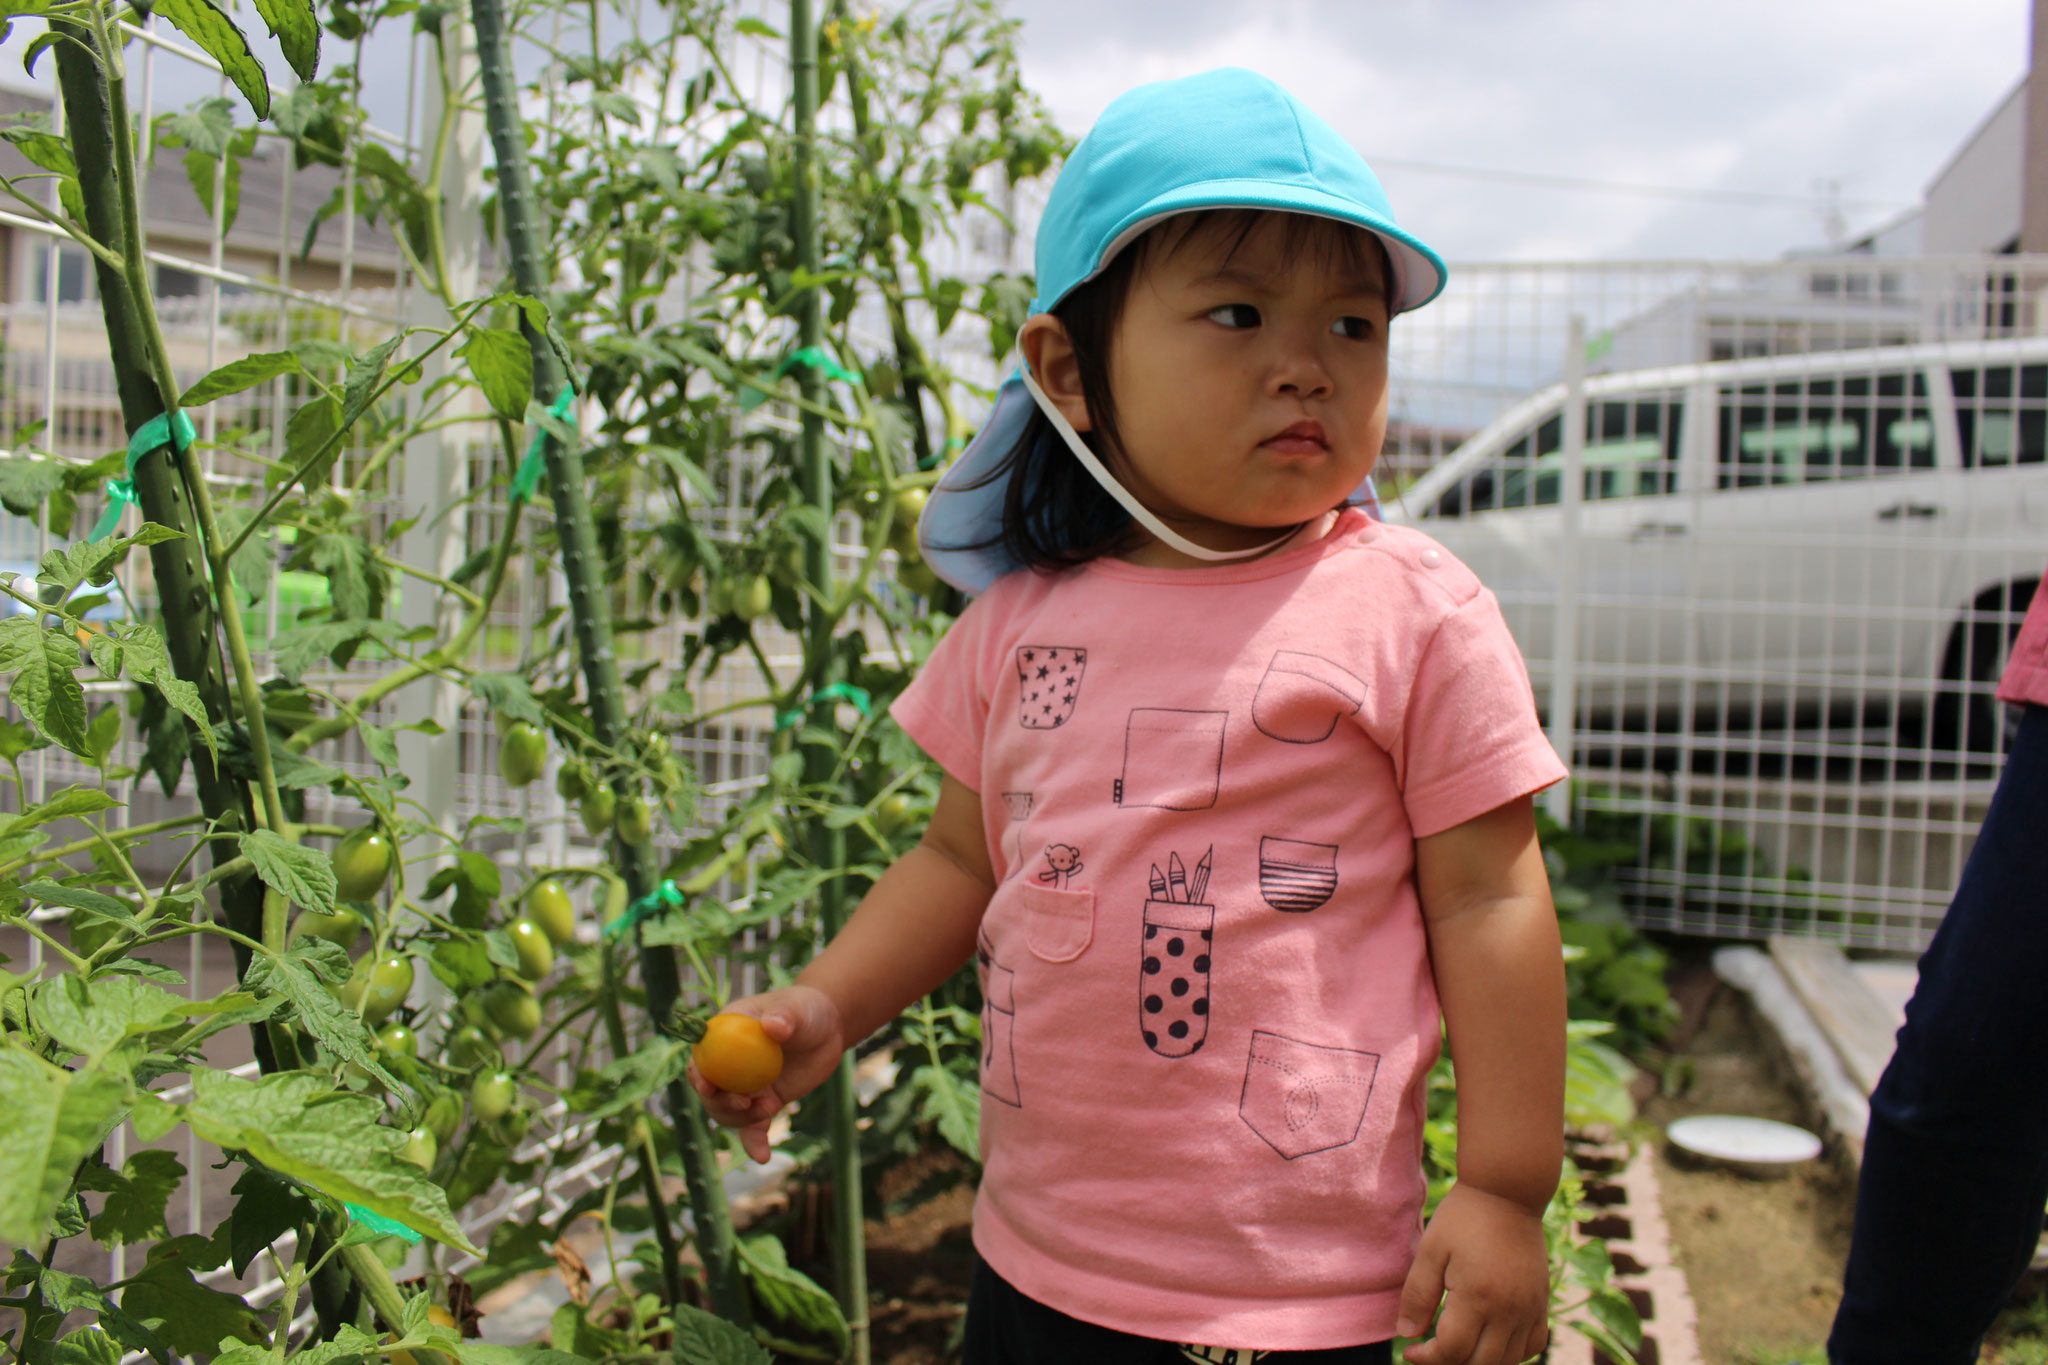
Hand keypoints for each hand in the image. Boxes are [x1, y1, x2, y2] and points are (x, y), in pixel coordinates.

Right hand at [685, 985, 844, 1164]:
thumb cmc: (806, 1010)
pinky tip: (762, 1157)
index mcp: (724, 1035)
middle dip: (719, 1103)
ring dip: (740, 1119)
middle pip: (709, 1091)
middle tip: (746, 1102)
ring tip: (769, 1109)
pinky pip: (753, 1129)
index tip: (709, 1087)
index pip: (701, 1056)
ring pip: (727, 1113)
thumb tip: (772, 1026)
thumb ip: (784, 1015)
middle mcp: (727, 1064)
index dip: (698, 1073)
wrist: (826, 1031)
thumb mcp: (797, 1009)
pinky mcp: (762, 1103)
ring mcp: (743, 1086)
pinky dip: (755, 1144)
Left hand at [1396, 1182, 1550, 1364]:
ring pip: (1508, 1361)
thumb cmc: (1463, 1217)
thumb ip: (1417, 1295)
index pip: (1452, 1352)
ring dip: (1479, 1361)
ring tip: (1457, 1345)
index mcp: (1478, 1296)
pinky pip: (1534, 1344)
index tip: (1410, 1349)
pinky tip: (1490, 1340)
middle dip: (1450, 1363)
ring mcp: (1531, 1307)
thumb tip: (1407, 1335)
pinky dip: (1512, 1353)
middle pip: (1480, 1363)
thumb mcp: (1431, 1250)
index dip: (1427, 1358)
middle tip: (1431, 1349)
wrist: (1508, 1192)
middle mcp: (1510, 1309)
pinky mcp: (1542, 1301)